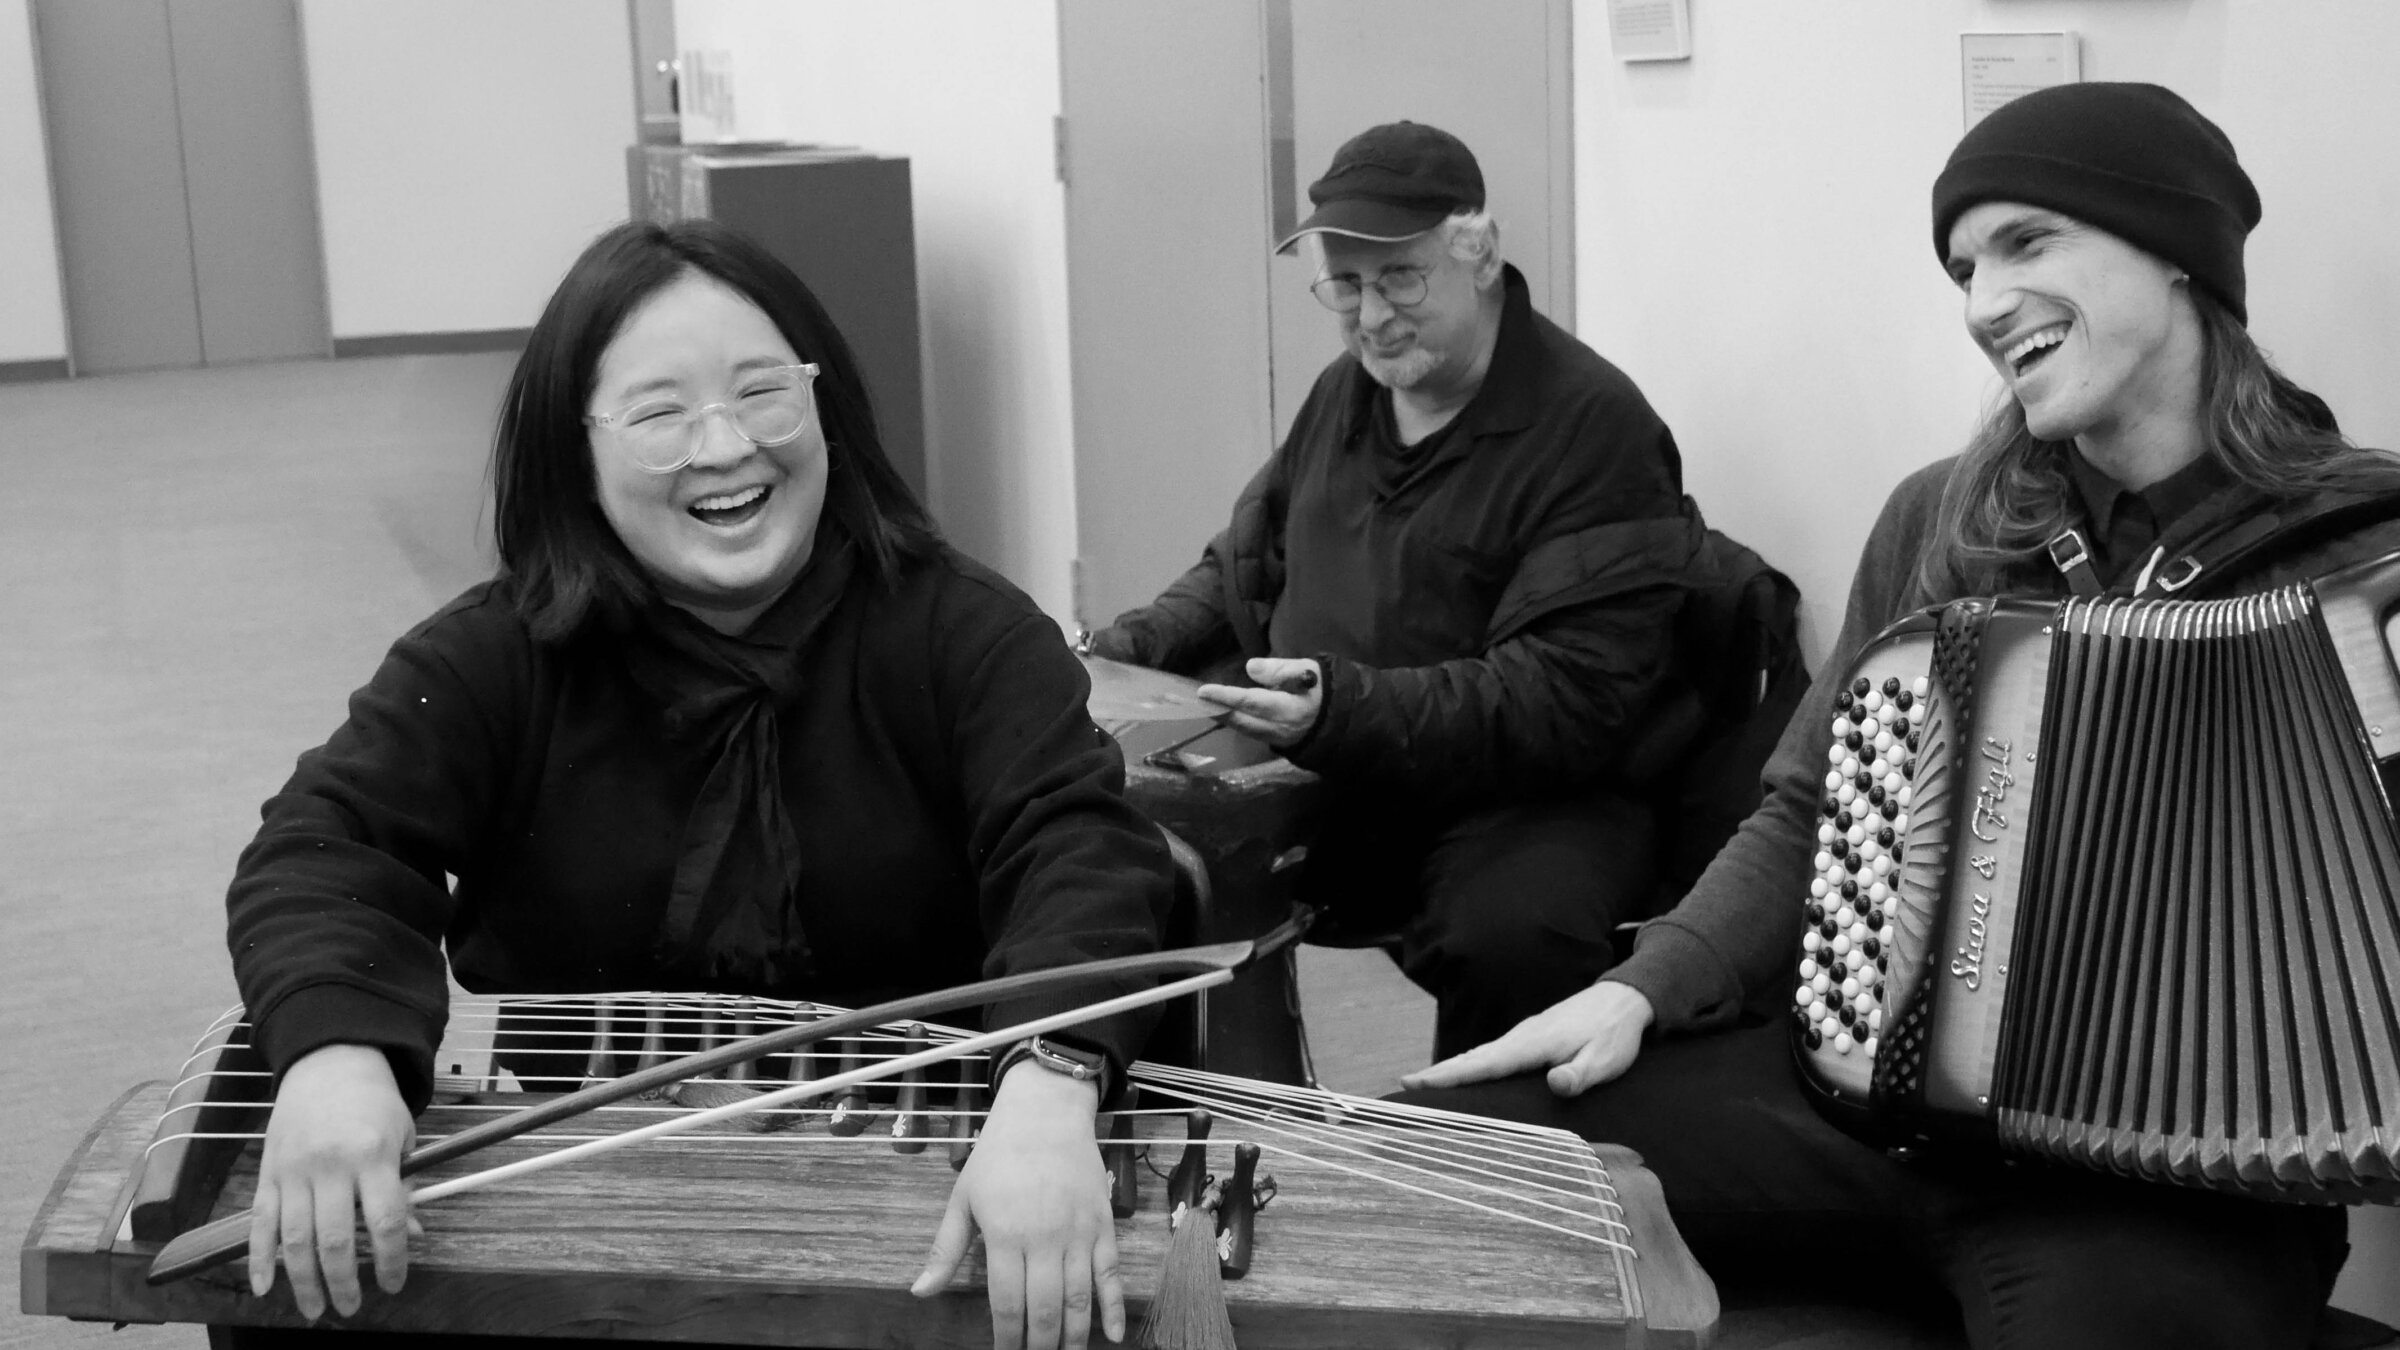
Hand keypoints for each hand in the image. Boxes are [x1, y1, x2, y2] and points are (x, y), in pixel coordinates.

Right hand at [249, 1043, 417, 1319]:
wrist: (329, 1063)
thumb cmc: (373, 1103)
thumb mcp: (402, 1137)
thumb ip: (404, 1186)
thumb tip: (410, 1234)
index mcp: (372, 1154)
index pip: (384, 1219)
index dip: (391, 1259)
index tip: (394, 1284)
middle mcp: (330, 1164)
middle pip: (334, 1238)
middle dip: (343, 1281)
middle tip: (350, 1308)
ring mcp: (294, 1170)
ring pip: (295, 1238)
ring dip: (303, 1281)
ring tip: (315, 1308)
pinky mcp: (268, 1173)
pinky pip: (260, 1223)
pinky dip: (259, 1258)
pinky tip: (264, 1287)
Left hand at [914, 1060, 1120, 1347]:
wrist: (1046, 1111)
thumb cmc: (998, 1154)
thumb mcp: (963, 1197)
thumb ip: (946, 1249)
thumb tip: (920, 1293)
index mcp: (1005, 1234)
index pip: (1007, 1304)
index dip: (1007, 1339)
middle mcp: (1045, 1238)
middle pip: (1046, 1309)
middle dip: (1040, 1345)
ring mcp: (1078, 1232)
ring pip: (1080, 1299)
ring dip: (1074, 1337)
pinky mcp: (1102, 1225)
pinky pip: (1112, 1273)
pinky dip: (1115, 1307)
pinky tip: (1113, 1335)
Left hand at [1196, 657, 1322, 747]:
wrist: (1337, 717)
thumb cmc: (1319, 688)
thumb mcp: (1306, 670)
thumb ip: (1280, 669)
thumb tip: (1250, 668)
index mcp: (1288, 708)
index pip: (1252, 702)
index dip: (1227, 696)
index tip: (1204, 691)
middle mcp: (1279, 727)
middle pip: (1241, 720)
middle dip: (1216, 711)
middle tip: (1194, 701)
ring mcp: (1275, 738)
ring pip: (1242, 729)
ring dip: (1221, 718)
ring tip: (1201, 705)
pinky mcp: (1273, 741)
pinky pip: (1248, 732)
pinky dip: (1232, 722)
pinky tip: (1219, 713)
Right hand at [1401, 980, 1655, 1097]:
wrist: (1624, 1000)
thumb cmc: (1614, 1035)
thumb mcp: (1604, 1060)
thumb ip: (1580, 1075)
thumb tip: (1556, 1083)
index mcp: (1532, 1044)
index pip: (1483, 1063)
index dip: (1449, 1075)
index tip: (1415, 1081)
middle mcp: (1521, 1036)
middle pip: (1472, 1057)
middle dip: (1438, 1072)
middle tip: (1405, 1084)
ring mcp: (1523, 1035)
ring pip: (1480, 1054)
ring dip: (1452, 1069)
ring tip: (1423, 1083)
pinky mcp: (1529, 1038)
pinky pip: (1492, 1053)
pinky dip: (1471, 1064)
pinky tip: (1465, 1074)